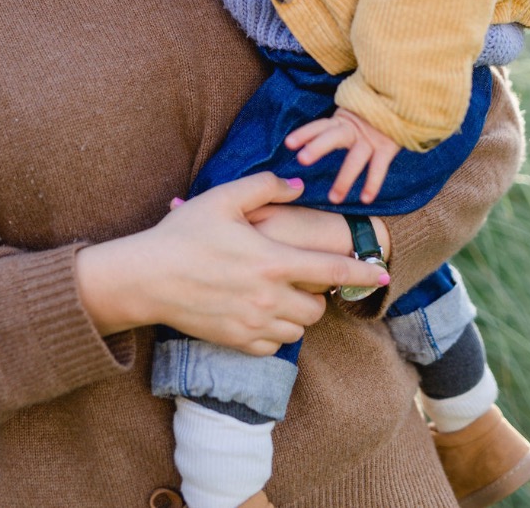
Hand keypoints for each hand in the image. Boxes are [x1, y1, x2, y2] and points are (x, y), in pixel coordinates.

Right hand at [75, 172, 388, 353]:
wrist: (147, 278)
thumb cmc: (184, 234)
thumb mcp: (223, 198)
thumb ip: (265, 186)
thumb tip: (298, 185)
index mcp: (272, 260)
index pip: (333, 270)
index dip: (362, 271)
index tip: (382, 273)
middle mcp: (269, 297)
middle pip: (318, 305)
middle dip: (318, 291)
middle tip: (300, 274)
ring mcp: (253, 323)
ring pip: (299, 327)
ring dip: (298, 311)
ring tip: (278, 291)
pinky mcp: (237, 341)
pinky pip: (274, 344)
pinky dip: (276, 331)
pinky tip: (260, 311)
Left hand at [285, 108, 400, 204]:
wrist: (400, 102)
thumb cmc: (369, 115)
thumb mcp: (349, 117)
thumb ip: (334, 129)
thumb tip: (309, 145)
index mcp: (341, 121)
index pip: (319, 126)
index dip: (304, 133)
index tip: (288, 144)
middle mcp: (353, 129)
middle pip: (333, 137)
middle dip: (318, 147)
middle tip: (302, 159)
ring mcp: (371, 138)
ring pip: (355, 159)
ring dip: (345, 179)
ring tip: (333, 199)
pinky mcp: (387, 147)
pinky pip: (379, 167)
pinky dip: (372, 183)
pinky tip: (365, 199)